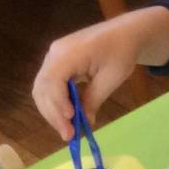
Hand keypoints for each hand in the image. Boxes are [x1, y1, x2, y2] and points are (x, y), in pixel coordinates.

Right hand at [32, 7, 168, 139]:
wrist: (125, 33)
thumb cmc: (122, 52)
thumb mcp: (112, 78)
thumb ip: (94, 99)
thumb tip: (84, 122)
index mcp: (68, 53)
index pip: (53, 81)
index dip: (58, 102)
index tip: (70, 121)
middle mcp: (54, 53)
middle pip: (43, 87)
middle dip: (53, 113)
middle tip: (68, 135)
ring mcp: (53, 57)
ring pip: (43, 89)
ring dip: (52, 111)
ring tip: (68, 131)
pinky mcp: (57, 63)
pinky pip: (50, 85)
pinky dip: (57, 103)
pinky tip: (68, 117)